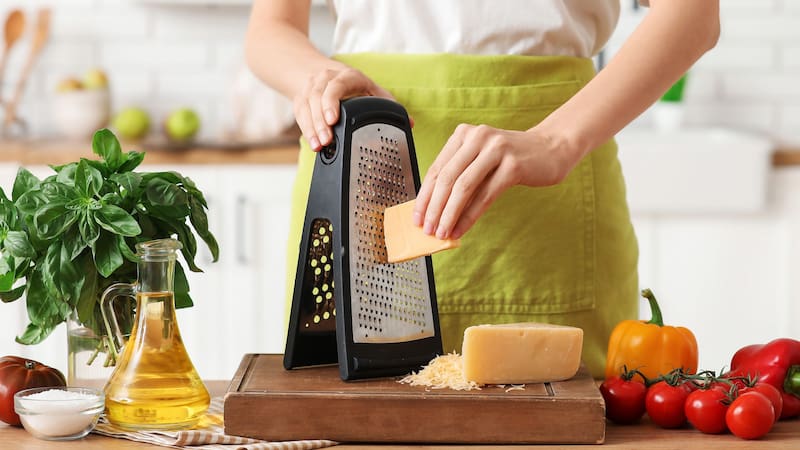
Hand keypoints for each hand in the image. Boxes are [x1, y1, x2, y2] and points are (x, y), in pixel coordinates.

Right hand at [293, 66, 394, 150]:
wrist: (324, 73)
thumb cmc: (354, 86)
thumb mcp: (373, 91)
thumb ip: (389, 106)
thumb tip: (410, 124)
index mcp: (348, 76)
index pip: (336, 85)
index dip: (332, 102)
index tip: (334, 120)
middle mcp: (327, 78)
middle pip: (318, 97)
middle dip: (321, 121)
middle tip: (327, 140)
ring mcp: (312, 87)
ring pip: (307, 105)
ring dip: (312, 127)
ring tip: (319, 145)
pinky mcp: (302, 98)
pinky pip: (300, 113)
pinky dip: (306, 129)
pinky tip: (313, 143)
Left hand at [413, 124, 579, 238]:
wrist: (551, 149)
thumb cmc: (512, 158)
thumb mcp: (481, 159)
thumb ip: (460, 176)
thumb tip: (435, 209)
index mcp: (464, 134)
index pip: (436, 168)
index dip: (424, 195)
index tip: (417, 217)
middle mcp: (477, 137)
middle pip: (446, 178)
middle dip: (433, 208)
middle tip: (427, 229)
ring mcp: (496, 149)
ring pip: (463, 187)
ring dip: (449, 214)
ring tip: (442, 232)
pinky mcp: (512, 165)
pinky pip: (485, 196)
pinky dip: (470, 216)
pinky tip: (462, 229)